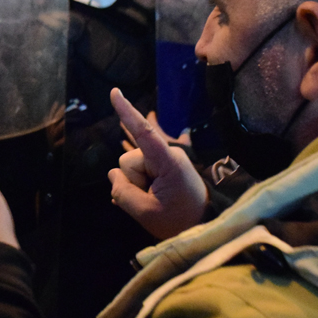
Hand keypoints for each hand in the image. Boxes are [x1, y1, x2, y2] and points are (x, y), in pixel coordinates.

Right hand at [108, 88, 206, 239]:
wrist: (205, 224)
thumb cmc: (179, 220)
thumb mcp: (146, 213)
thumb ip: (122, 192)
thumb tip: (113, 175)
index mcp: (168, 161)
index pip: (144, 133)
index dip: (127, 112)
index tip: (115, 92)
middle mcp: (167, 153)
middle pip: (129, 160)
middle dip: (132, 181)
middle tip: (152, 201)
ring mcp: (165, 158)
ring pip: (131, 167)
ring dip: (136, 185)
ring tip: (155, 201)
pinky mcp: (163, 165)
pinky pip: (138, 170)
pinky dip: (137, 184)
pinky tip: (144, 198)